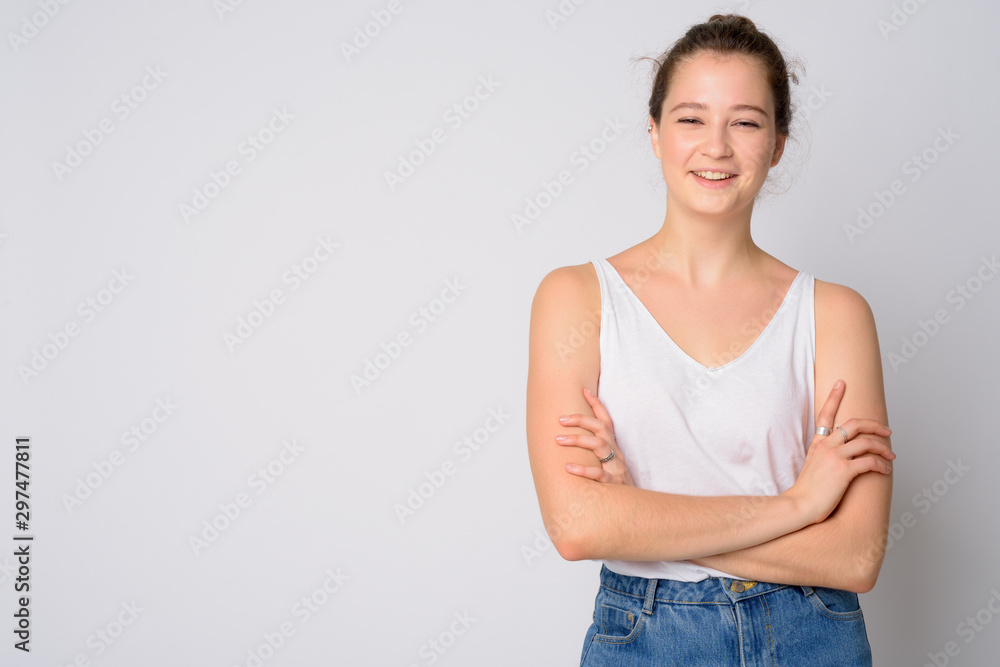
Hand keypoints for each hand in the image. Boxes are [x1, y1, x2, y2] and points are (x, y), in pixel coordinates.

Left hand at [556, 387, 634, 485]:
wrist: (634, 509)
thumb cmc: (616, 485)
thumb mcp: (609, 465)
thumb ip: (595, 452)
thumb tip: (571, 439)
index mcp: (614, 447)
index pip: (606, 421)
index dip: (597, 405)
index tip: (584, 390)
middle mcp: (616, 453)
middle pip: (601, 429)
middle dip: (580, 420)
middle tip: (560, 420)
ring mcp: (616, 468)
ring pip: (599, 446)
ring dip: (578, 440)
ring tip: (558, 439)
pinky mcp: (615, 484)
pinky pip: (600, 474)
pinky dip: (584, 470)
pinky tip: (568, 468)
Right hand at [784, 379, 894, 524]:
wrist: (799, 505)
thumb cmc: (807, 491)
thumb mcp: (812, 466)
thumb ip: (824, 456)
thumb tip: (842, 456)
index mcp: (818, 444)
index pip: (825, 415)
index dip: (834, 397)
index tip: (841, 383)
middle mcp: (827, 446)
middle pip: (854, 424)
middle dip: (875, 425)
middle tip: (886, 430)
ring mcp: (835, 457)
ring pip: (866, 442)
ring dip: (883, 448)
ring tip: (891, 455)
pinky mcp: (844, 471)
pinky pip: (869, 462)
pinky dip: (881, 465)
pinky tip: (885, 470)